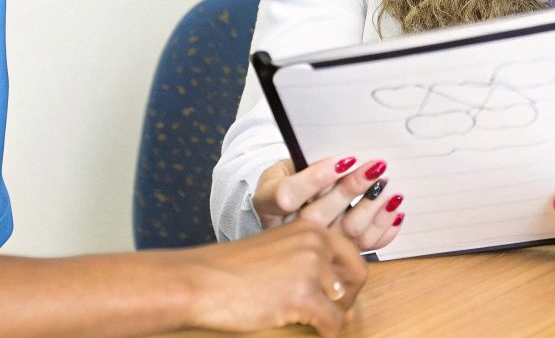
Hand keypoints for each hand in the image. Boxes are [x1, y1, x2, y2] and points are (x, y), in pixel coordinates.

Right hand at [174, 220, 369, 337]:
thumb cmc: (228, 269)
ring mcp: (311, 268)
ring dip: (331, 316)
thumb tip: (333, 282)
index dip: (348, 278)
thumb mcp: (275, 248)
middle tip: (331, 311)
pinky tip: (314, 332)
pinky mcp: (303, 296)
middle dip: (348, 297)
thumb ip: (304, 255)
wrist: (199, 281)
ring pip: (343, 302)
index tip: (337, 293)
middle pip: (356, 275)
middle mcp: (316, 242)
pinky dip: (327, 332)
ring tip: (310, 320)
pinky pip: (333, 322)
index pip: (351, 252)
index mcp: (309, 227)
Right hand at [254, 155, 404, 251]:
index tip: (345, 159)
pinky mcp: (337, 255)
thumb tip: (348, 157)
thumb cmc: (290, 177)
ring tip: (389, 188)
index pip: (288, 195)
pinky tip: (394, 212)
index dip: (317, 178)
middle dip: (351, 189)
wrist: (286, 202)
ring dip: (372, 210)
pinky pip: (364, 249)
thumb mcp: (286, 163)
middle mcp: (288, 231)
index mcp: (267, 204)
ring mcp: (313, 247)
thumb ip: (308, 160)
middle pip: (318, 217)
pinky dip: (383, 230)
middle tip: (376, 167)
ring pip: (344, 236)